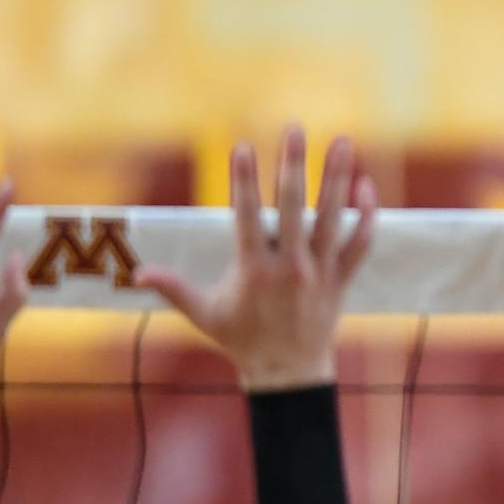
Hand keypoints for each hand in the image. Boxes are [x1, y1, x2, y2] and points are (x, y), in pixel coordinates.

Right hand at [136, 126, 374, 391]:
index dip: (243, 180)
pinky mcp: (342, 280)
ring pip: (332, 217)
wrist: (287, 374)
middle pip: (292, 207)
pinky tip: (366, 184)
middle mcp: (290, 267)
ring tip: (341, 140)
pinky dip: (366, 216)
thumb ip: (174, 289)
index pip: (245, 215)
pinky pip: (359, 243)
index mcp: (253, 270)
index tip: (242, 146)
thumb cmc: (241, 341)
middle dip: (293, 165)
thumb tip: (138, 273)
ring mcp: (320, 272)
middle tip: (294, 128)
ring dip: (337, 177)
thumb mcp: (204, 316)